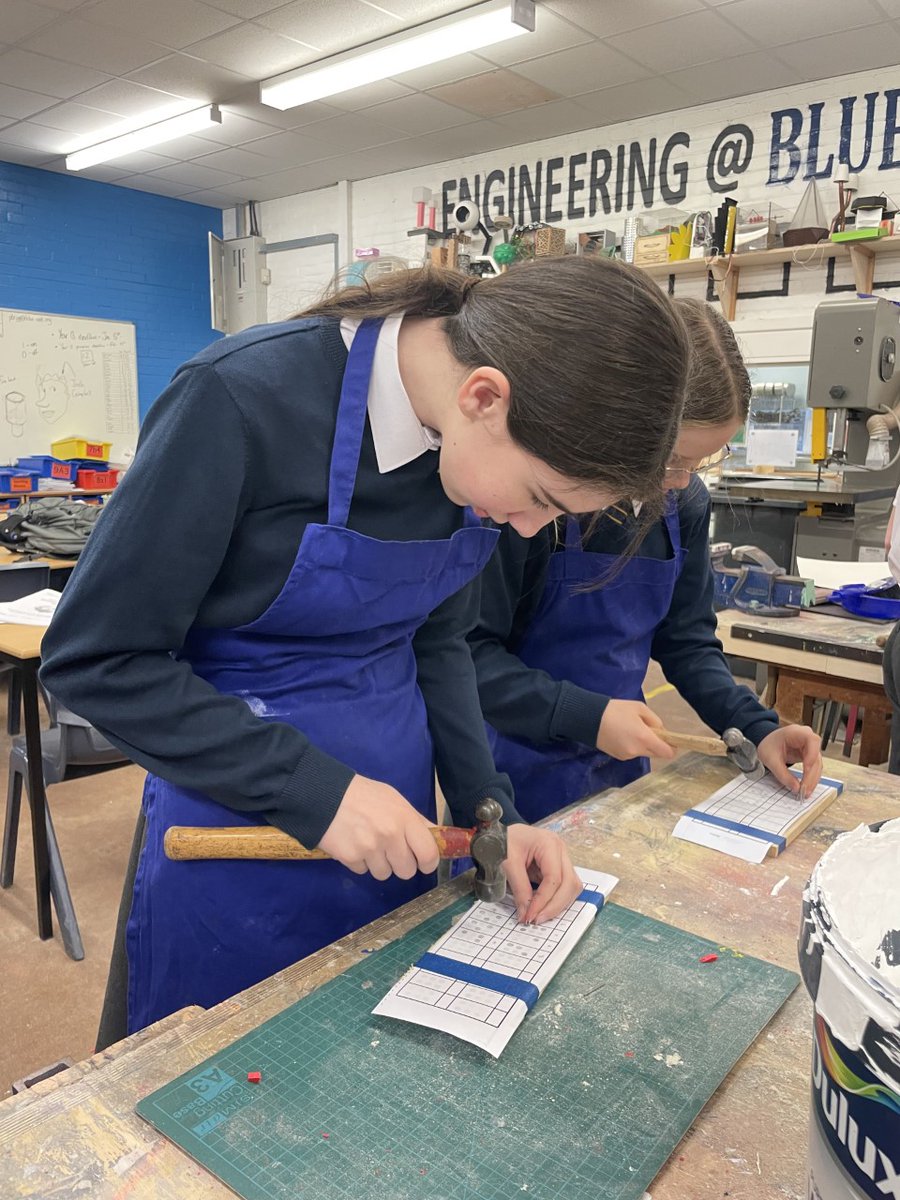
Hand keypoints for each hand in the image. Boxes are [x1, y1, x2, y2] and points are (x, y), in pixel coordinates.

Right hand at [318, 775, 438, 879]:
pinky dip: (359, 862)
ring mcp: (369, 849)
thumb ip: (415, 819)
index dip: (428, 863)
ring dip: (378, 864)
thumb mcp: (394, 799)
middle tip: (391, 851)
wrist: (324, 795)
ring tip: (368, 844)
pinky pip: (363, 871)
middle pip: (407, 871)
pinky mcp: (350, 858)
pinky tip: (353, 844)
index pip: (428, 854)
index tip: (423, 863)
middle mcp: (390, 836)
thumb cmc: (363, 795)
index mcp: (404, 819)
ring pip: (384, 874)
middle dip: (400, 864)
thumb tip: (435, 836)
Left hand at [503, 824, 581, 924]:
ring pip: (571, 887)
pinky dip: (555, 899)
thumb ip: (519, 889)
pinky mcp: (557, 867)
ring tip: (539, 916)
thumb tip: (526, 914)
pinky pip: (563, 887)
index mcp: (549, 843)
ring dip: (558, 904)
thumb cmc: (502, 841)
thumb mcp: (507, 863)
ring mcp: (561, 858)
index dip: (543, 900)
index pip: (554, 878)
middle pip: (569, 884)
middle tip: (536, 920)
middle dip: (555, 906)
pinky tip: (542, 908)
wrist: (499, 833)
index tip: (529, 916)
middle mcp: (560, 850)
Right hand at [597, 699, 675, 760]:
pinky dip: (632, 746)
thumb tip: (661, 731)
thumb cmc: (615, 710)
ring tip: (630, 729)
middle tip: (647, 730)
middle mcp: (637, 751)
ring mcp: (627, 756)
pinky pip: (632, 753)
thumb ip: (654, 720)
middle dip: (656, 744)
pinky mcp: (618, 757)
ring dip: (643, 745)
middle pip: (656, 754)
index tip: (669, 739)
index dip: (671, 747)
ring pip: (643, 752)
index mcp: (644, 738)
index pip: (667, 752)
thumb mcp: (639, 708)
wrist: (588, 718)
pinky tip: (621, 734)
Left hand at [757, 725, 822, 794]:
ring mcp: (810, 747)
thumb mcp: (771, 759)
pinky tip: (806, 787)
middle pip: (816, 756)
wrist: (768, 742)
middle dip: (811, 774)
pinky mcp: (810, 756)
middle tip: (805, 790)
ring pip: (817, 764)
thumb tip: (795, 788)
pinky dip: (810, 778)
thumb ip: (782, 774)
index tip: (806, 769)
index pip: (812, 740)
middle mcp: (807, 738)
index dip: (812, 754)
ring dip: (812, 779)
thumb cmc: (769, 745)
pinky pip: (814, 768)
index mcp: (796, 732)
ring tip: (805, 792)